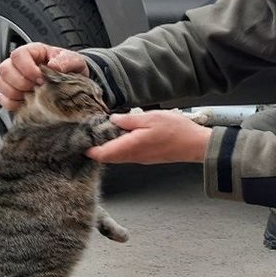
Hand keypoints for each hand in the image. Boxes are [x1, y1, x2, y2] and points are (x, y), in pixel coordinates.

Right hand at [0, 43, 88, 110]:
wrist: (73, 85)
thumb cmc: (70, 70)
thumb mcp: (75, 61)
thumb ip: (67, 61)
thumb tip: (54, 66)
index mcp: (33, 52)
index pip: (18, 55)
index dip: (27, 68)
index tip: (40, 78)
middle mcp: (19, 63)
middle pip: (5, 69)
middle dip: (21, 82)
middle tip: (37, 87)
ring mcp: (12, 78)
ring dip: (15, 92)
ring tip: (32, 94)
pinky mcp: (11, 93)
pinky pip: (2, 99)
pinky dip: (12, 103)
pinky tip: (26, 102)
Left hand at [86, 111, 213, 164]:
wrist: (195, 145)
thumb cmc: (176, 131)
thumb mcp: (151, 118)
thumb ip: (129, 120)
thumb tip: (113, 120)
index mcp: (130, 146)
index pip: (101, 154)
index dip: (88, 149)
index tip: (80, 139)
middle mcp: (133, 156)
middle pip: (107, 157)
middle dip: (96, 147)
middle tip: (89, 133)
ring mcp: (140, 158)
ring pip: (117, 156)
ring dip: (108, 146)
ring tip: (104, 131)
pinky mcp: (147, 157)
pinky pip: (127, 154)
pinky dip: (119, 146)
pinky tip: (123, 134)